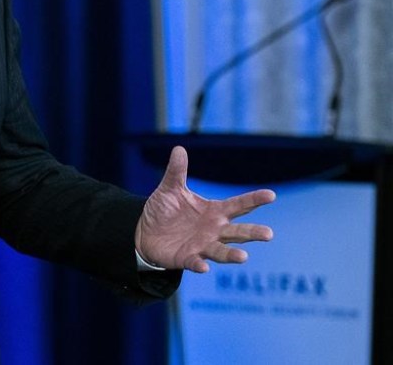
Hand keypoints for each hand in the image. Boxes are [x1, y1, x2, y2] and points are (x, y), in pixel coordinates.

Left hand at [135, 146, 274, 272]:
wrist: (145, 231)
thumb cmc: (164, 210)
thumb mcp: (170, 188)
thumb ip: (177, 171)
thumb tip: (179, 148)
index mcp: (214, 211)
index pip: (238, 205)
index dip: (254, 200)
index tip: (271, 195)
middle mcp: (214, 230)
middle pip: (237, 232)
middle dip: (252, 233)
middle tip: (268, 233)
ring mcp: (202, 246)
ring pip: (221, 251)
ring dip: (232, 255)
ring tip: (243, 257)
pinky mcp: (187, 258)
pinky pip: (195, 263)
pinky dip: (200, 265)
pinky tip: (204, 267)